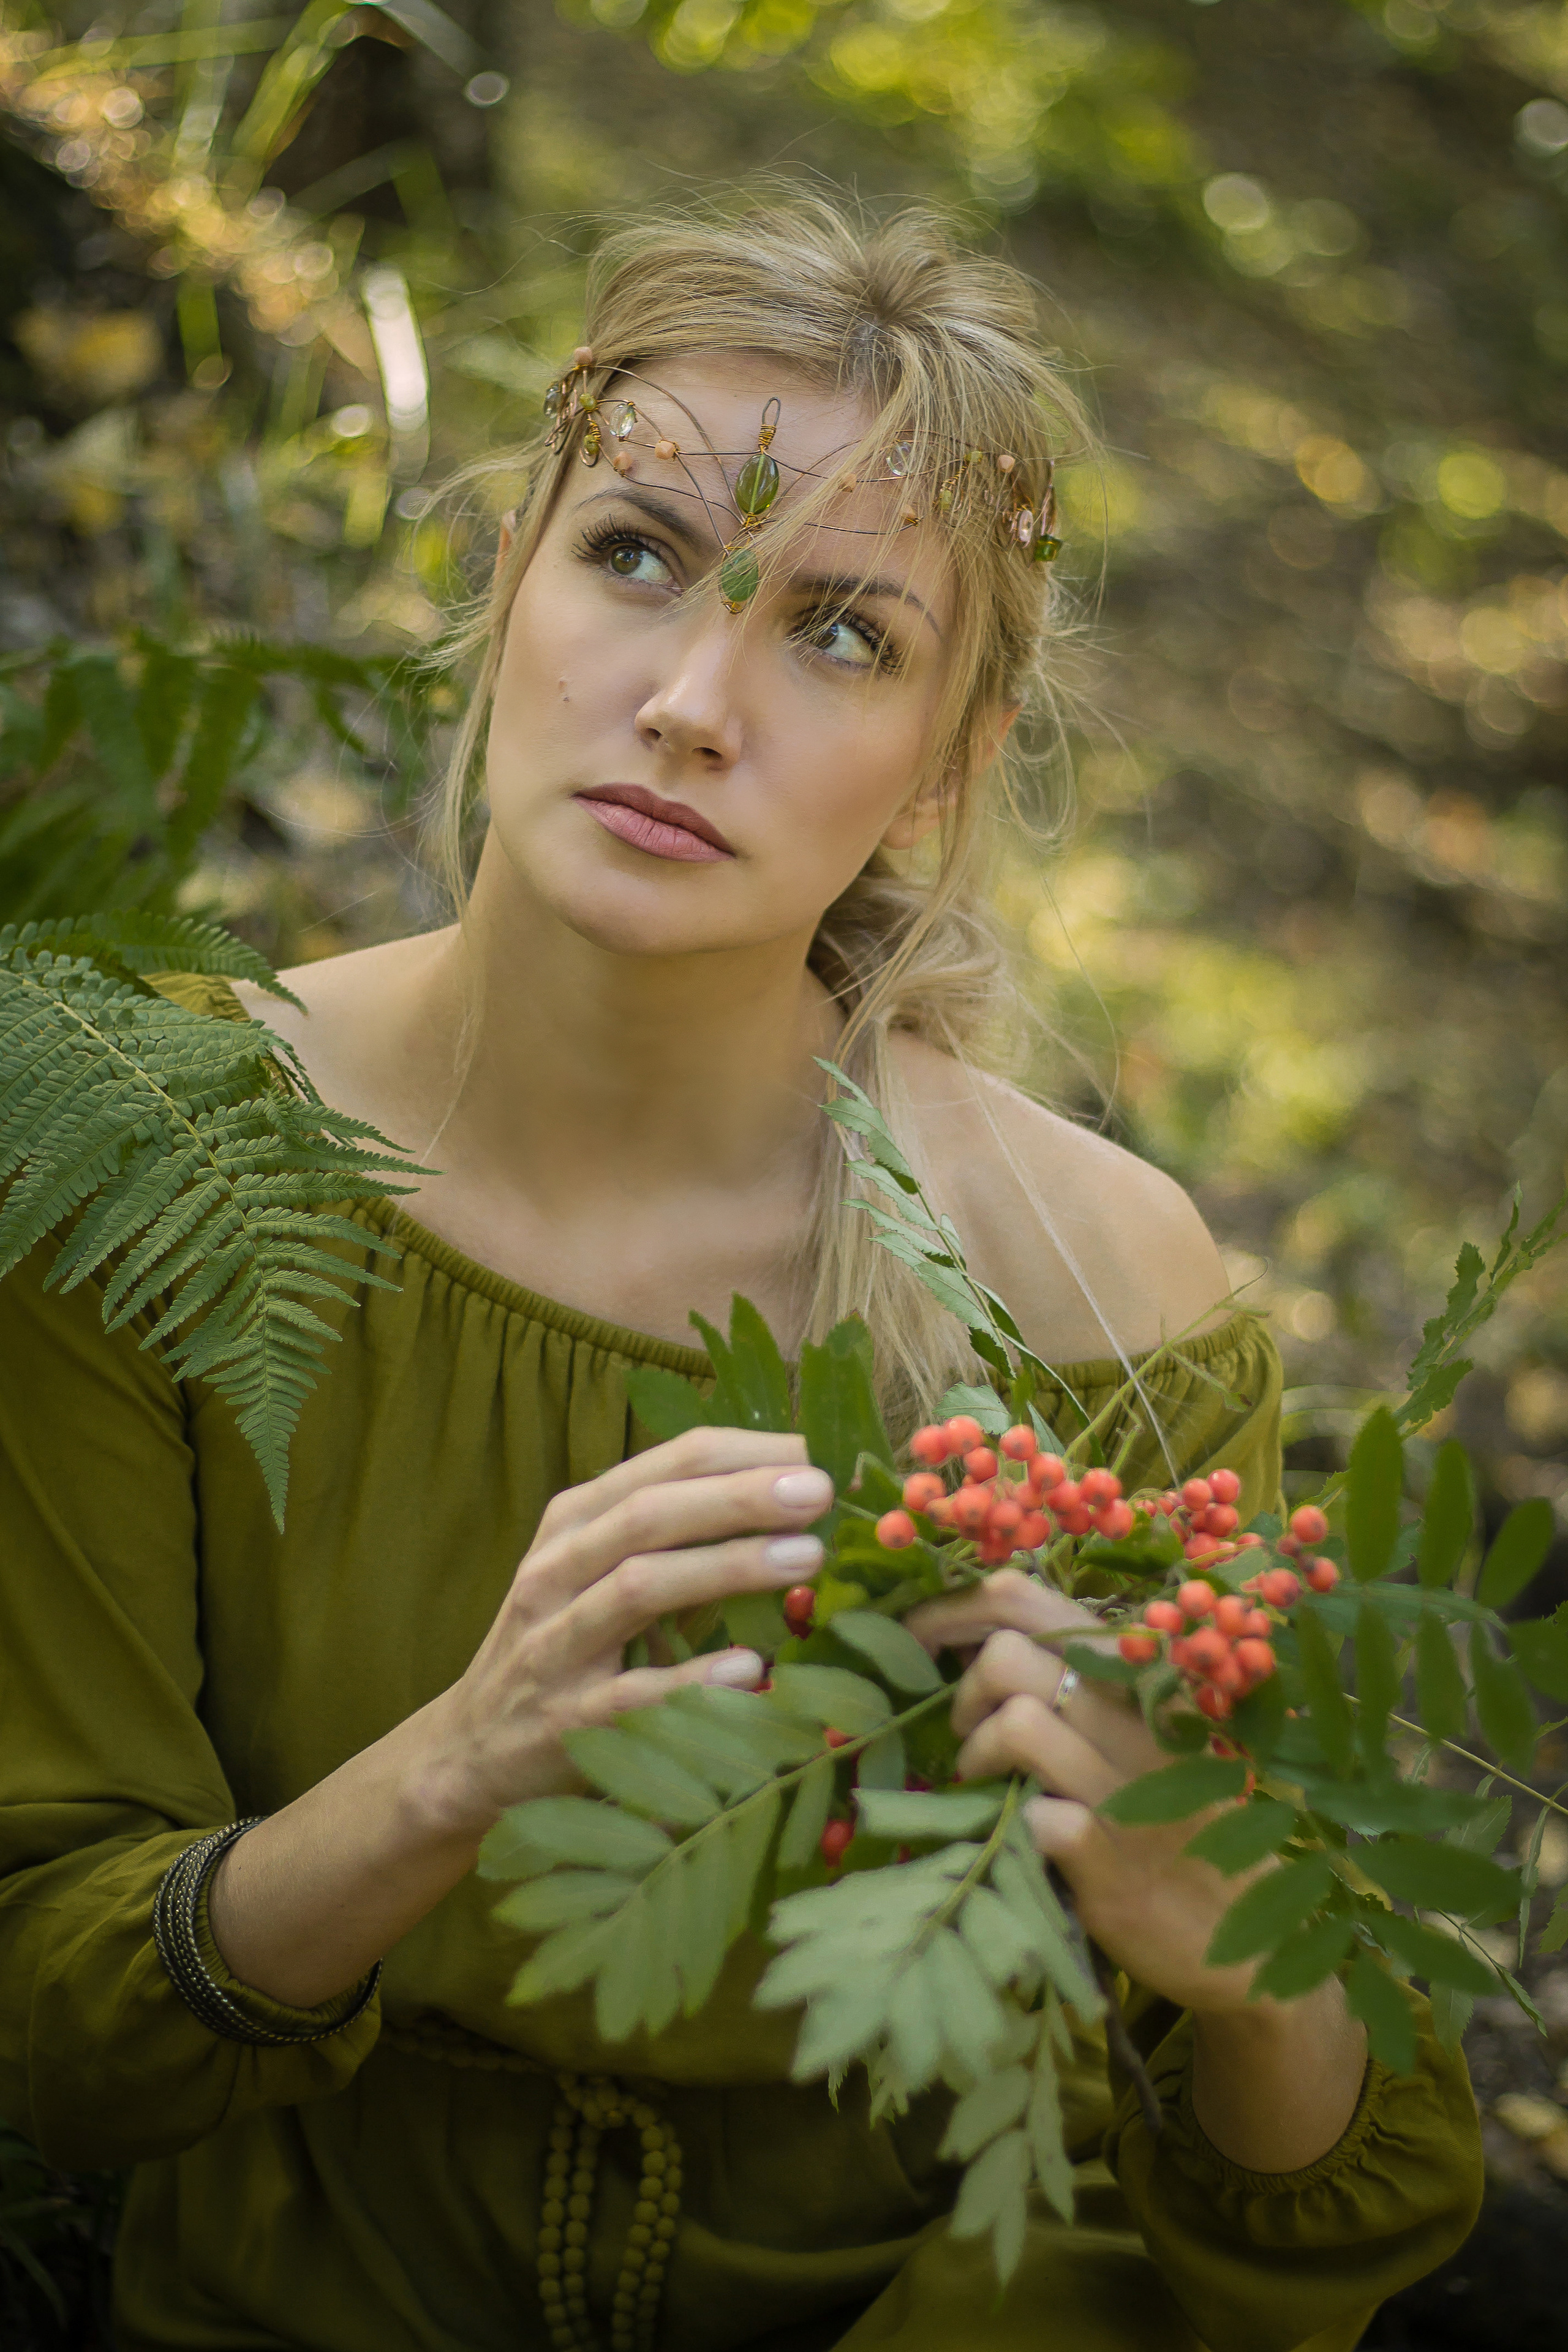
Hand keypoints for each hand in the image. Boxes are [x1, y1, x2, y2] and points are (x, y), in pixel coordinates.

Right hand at [417, 1428, 833, 1834]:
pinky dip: (693, 1679)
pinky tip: (750, 1667)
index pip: (665, 1464)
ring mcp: (556, 1645)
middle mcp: (557, 1571)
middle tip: (821, 1490)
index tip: (818, 1452)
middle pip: (651, 1515)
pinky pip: (634, 1694)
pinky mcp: (565, 1721)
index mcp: (576, 1521)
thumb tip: (796, 1502)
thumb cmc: (564, 1645)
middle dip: (740, 1496)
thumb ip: (679, 1536)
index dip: (746, 1452)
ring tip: (805, 1557)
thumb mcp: (601, 1572)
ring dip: (727, 1567)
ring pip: (639, 1588)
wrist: (473, 1750)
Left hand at [907, 1568, 1274, 2016]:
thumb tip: (977, 1637)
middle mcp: (1136, 1718)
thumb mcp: (1140, 1729)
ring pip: (1017, 1722)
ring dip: (976, 1754)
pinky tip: (1026, 1838)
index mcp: (1135, 1673)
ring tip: (984, 1782)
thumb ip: (1076, 1677)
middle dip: (963, 1692)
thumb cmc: (1173, 1816)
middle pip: (1006, 1653)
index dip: (951, 1609)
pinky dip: (1014, 1826)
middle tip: (968, 1732)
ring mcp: (1128, 1791)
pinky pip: (1034, 1816)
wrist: (1239, 1936)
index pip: (1025, 1597)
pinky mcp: (1113, 1863)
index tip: (917, 1639)